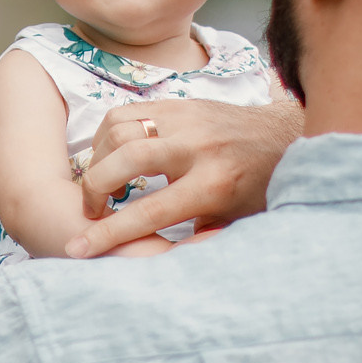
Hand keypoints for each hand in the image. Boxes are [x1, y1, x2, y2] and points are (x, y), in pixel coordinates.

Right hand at [65, 98, 301, 257]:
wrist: (282, 137)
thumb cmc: (259, 186)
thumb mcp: (233, 220)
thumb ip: (194, 234)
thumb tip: (154, 258)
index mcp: (215, 183)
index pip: (151, 211)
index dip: (109, 233)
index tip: (78, 248)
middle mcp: (197, 147)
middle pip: (126, 160)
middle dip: (94, 189)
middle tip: (90, 209)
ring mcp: (186, 119)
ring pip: (120, 131)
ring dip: (98, 160)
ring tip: (101, 184)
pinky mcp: (177, 104)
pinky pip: (126, 113)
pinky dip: (108, 136)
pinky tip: (110, 156)